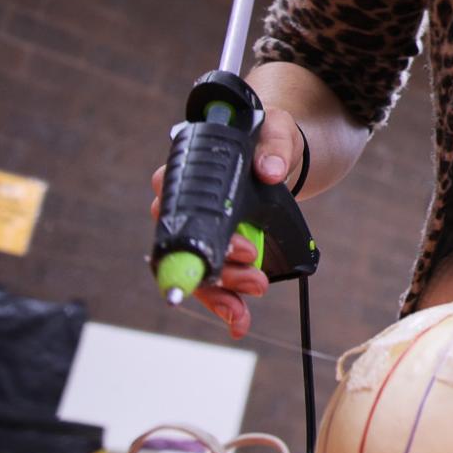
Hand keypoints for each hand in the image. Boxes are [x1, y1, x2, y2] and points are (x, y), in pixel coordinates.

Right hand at [147, 108, 300, 338]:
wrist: (279, 152)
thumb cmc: (268, 136)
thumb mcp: (276, 130)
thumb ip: (274, 146)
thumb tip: (271, 171)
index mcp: (190, 171)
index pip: (173, 202)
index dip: (199, 230)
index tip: (235, 248)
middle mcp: (185, 205)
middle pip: (186, 246)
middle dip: (219, 271)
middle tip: (255, 278)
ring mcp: (200, 230)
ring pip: (197, 270)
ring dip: (221, 293)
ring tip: (248, 305)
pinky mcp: (216, 248)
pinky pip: (212, 280)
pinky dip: (225, 303)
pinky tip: (238, 322)